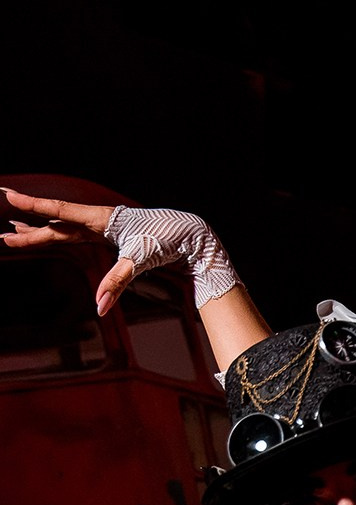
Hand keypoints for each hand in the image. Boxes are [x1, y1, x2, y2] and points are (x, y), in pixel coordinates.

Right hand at [3, 189, 240, 315]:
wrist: (188, 234)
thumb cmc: (166, 240)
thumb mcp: (140, 260)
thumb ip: (117, 283)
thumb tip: (100, 308)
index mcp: (101, 218)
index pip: (60, 212)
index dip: (34, 206)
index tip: (10, 196)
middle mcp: (97, 220)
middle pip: (56, 226)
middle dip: (28, 230)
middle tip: (2, 235)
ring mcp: (101, 227)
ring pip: (62, 230)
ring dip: (38, 231)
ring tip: (12, 231)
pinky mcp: (107, 236)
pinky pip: (76, 236)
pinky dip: (59, 236)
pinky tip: (48, 234)